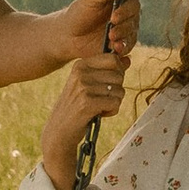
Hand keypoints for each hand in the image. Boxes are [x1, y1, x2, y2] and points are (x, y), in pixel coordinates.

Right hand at [40, 35, 131, 186]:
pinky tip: (99, 114)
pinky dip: (111, 111)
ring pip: (119, 90)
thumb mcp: (88, 84)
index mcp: (80, 65)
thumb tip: (128, 59)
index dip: (118, 72)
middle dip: (116, 90)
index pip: (113, 59)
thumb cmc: (77, 107)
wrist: (60, 130)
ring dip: (114, 102)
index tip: (108, 85)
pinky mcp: (87, 103)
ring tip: (99, 108)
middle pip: (119, 75)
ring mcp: (83, 87)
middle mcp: (81, 73)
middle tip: (101, 100)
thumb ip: (108, 71)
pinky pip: (115, 103)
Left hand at [47, 0, 137, 65]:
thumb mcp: (90, 0)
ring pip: (131, 34)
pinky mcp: (121, 46)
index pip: (133, 1)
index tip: (114, 15)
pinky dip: (122, 48)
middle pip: (134, 18)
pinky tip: (115, 48)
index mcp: (122, 0)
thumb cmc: (80, 13)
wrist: (69, 36)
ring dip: (123, 36)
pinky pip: (127, 48)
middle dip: (124, 24)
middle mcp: (127, 15)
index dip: (127, 8)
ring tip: (111, 39)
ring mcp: (125, 31)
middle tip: (111, 28)